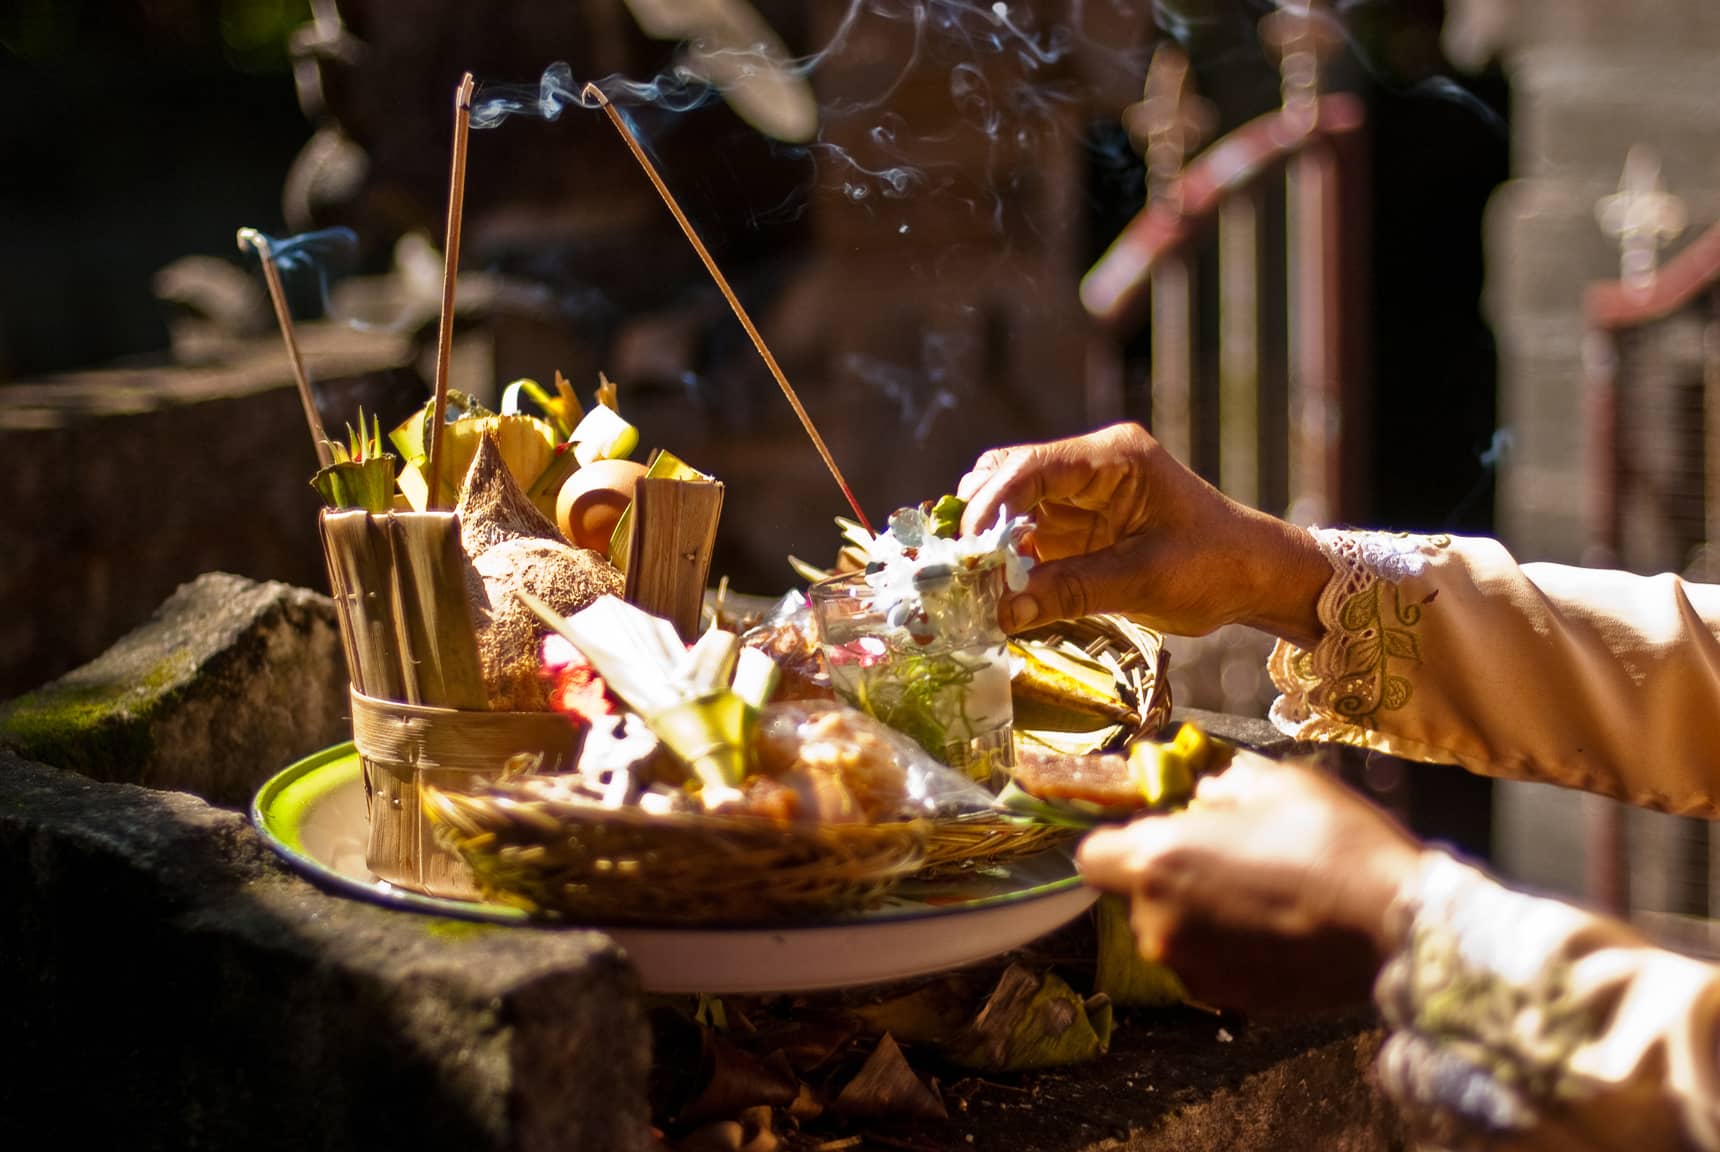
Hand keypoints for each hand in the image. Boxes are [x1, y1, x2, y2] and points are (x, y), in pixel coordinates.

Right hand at [956, 422, 1329, 643]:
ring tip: (975, 587)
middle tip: (963, 571)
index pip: (1032, 465)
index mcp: (1113, 458)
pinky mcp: (1075, 528)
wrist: (1255, 577)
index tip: (966, 548)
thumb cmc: (1216, 566)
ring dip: (988, 545)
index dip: (991, 503)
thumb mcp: (1145, 580)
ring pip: (1007, 506)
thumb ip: (1072, 590)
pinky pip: (1024, 538)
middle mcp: (1088, 467)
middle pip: (1007, 476)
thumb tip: (1002, 611)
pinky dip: (1005, 563)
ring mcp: (1078, 497)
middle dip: (980, 521)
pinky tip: (994, 593)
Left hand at [1077, 752, 1424, 1015]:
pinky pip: (1208, 962)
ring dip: (1198, 910)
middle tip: (1227, 854)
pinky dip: (1228, 945)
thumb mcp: (1274, 783)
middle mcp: (1159, 923)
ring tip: (1260, 890)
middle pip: (1135, 895)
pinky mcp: (1229, 999)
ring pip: (1172, 930)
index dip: (1118, 840)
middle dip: (1168, 874)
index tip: (1155, 830)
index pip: (1092, 855)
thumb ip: (1219, 789)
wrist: (1394, 924)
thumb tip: (1201, 800)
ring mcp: (1192, 968)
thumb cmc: (1332, 842)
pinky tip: (1276, 926)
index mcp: (1158, 861)